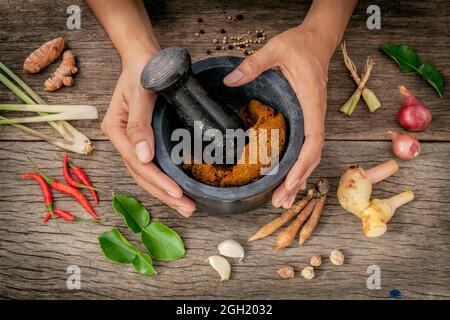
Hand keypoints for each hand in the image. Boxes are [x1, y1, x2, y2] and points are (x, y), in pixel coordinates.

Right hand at [102, 55, 195, 216]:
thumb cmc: (142, 70)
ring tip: (186, 206)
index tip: (177, 193)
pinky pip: (153, 164)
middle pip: (142, 174)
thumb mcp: (141, 94)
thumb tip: (144, 158)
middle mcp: (122, 140)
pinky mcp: (144, 140)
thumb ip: (140, 125)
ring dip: (166, 192)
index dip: (158, 181)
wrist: (144, 57)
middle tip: (187, 208)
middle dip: (165, 194)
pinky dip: (165, 178)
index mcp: (116, 130)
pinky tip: (178, 188)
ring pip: (147, 174)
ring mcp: (132, 142)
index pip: (138, 163)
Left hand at [224, 25, 332, 208]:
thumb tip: (230, 81)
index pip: (312, 139)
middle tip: (280, 202)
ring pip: (309, 155)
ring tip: (283, 200)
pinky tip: (288, 179)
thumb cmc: (300, 45)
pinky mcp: (305, 119)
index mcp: (310, 102)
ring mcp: (311, 118)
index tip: (291, 182)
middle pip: (311, 156)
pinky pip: (304, 147)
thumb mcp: (275, 49)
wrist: (317, 41)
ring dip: (298, 179)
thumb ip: (253, 64)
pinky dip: (297, 166)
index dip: (303, 164)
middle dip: (298, 181)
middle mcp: (314, 115)